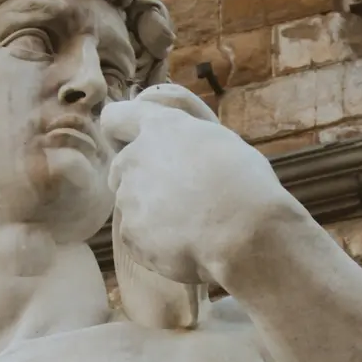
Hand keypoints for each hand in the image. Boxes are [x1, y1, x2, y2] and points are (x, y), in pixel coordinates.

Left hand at [100, 84, 291, 284]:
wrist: (243, 234)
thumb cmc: (245, 183)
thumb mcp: (220, 142)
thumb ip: (185, 139)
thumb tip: (178, 147)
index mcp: (160, 128)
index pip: (116, 117)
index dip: (120, 132)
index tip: (129, 142)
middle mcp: (135, 157)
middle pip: (121, 166)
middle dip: (140, 179)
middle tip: (176, 195)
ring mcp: (128, 196)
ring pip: (130, 203)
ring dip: (150, 211)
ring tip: (190, 224)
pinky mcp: (129, 232)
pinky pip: (137, 235)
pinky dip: (154, 242)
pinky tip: (184, 243)